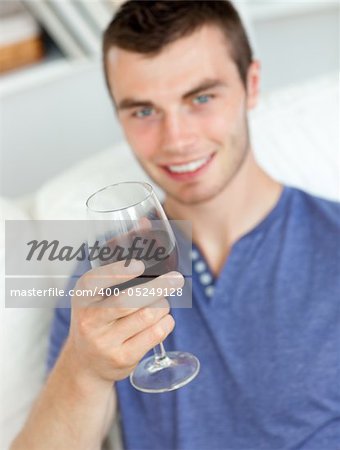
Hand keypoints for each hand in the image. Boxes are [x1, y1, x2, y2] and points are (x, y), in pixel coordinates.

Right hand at [66, 259, 183, 383]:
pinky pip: (155, 334)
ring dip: (163, 305)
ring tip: (163, 302)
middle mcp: (89, 320)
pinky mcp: (122, 358)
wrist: (86, 363)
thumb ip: (112, 278)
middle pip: (128, 300)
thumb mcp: (93, 297)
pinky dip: (166, 322)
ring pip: (147, 315)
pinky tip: (164, 320)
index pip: (95, 281)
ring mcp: (105, 342)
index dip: (118, 272)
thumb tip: (151, 255)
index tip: (139, 266)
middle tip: (176, 278)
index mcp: (82, 297)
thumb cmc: (97, 319)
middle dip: (158, 286)